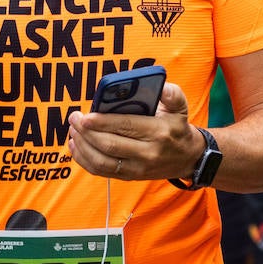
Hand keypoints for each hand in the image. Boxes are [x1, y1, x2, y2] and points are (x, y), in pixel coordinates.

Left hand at [65, 81, 199, 180]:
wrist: (189, 158)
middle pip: (109, 145)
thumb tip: (162, 87)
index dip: (102, 122)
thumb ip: (172, 94)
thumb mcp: (180, 108)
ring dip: (82, 146)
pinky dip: (84, 160)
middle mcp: (148, 153)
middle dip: (87, 132)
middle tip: (74, 118)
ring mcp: (138, 168)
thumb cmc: (177, 127)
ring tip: (73, 130)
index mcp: (158, 132)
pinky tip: (76, 146)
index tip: (85, 115)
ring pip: (102, 161)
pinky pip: (101, 171)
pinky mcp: (130, 176)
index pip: (125, 126)